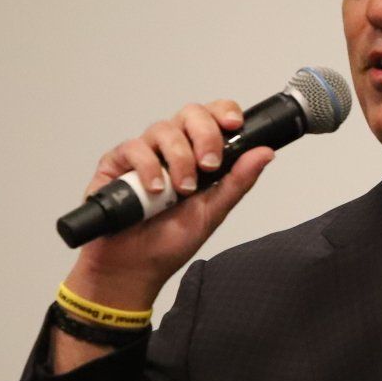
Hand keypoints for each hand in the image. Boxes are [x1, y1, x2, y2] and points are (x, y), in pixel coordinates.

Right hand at [61, 99, 274, 310]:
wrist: (133, 268)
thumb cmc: (169, 243)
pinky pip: (133, 148)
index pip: (212, 117)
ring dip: (179, 159)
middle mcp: (171, 149)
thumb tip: (265, 152)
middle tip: (209, 166)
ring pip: (163, 129)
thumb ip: (238, 181)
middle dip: (205, 135)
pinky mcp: (116, 163)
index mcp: (197, 155)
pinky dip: (148, 168)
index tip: (234, 125)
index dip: (224, 112)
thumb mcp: (213, 212)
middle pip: (190, 113)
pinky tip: (155, 191)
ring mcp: (144, 154)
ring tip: (182, 190)